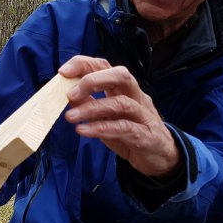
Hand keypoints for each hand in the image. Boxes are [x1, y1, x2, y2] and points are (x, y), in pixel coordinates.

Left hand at [59, 55, 179, 178]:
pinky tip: (83, 130)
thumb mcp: (107, 117)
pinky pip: (123, 128)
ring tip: (70, 116)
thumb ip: (90, 104)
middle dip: (93, 80)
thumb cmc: (130, 133)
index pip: (106, 66)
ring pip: (121, 103)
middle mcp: (136, 97)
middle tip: (70, 94)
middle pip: (121, 76)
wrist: (159, 157)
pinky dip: (101, 128)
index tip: (63, 72)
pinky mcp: (145, 135)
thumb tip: (68, 96)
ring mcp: (143, 115)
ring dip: (92, 108)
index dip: (85, 65)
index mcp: (124, 89)